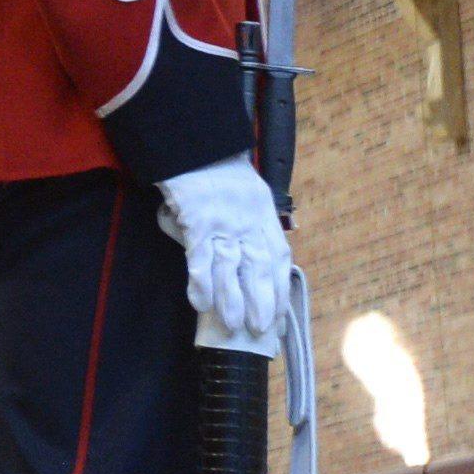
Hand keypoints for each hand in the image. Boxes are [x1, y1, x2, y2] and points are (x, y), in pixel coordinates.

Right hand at [158, 156, 290, 347]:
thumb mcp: (248, 191)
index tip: (279, 316)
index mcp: (263, 215)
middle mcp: (249, 221)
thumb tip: (251, 253)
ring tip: (233, 326)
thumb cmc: (216, 168)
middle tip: (261, 330)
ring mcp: (224, 223)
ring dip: (233, 300)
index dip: (280, 290)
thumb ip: (251, 220)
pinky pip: (201, 258)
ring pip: (232, 269)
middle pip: (260, 269)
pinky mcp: (198, 221)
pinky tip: (201, 303)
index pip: (279, 258)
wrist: (194, 143)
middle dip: (262, 302)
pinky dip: (201, 282)